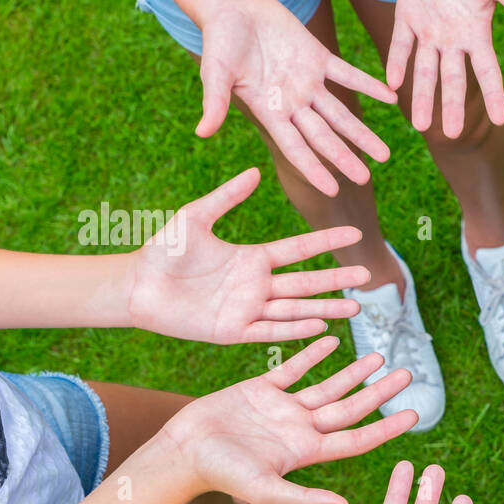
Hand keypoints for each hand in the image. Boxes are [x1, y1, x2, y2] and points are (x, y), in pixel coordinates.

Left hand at [127, 168, 368, 343]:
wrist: (135, 286)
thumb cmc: (162, 251)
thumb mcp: (195, 218)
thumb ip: (226, 198)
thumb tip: (255, 171)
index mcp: (252, 258)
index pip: (299, 250)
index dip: (326, 241)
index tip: (354, 233)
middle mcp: (257, 286)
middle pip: (307, 282)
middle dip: (337, 279)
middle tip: (368, 275)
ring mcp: (248, 310)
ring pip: (296, 309)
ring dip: (326, 308)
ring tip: (356, 306)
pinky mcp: (234, 332)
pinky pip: (271, 331)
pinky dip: (295, 329)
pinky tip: (320, 325)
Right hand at [159, 335, 415, 503]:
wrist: (182, 451)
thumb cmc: (220, 474)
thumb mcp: (263, 488)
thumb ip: (302, 497)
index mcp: (307, 452)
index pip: (357, 439)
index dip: (387, 428)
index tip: (416, 415)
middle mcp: (300, 429)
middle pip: (350, 408)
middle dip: (379, 392)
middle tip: (408, 373)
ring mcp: (282, 409)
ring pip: (327, 386)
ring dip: (353, 373)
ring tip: (378, 356)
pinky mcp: (260, 390)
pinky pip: (293, 368)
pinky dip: (312, 354)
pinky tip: (331, 340)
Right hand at [196, 0, 396, 195]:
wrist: (233, 6)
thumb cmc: (219, 40)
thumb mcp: (215, 71)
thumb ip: (214, 102)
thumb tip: (202, 133)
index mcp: (269, 111)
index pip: (295, 147)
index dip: (313, 168)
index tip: (333, 190)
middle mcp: (292, 103)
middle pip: (324, 136)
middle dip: (344, 157)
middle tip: (366, 178)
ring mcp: (308, 82)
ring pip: (340, 113)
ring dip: (362, 132)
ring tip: (385, 154)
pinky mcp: (318, 58)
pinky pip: (348, 75)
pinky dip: (369, 85)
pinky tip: (391, 100)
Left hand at [388, 0, 503, 135]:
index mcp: (477, 35)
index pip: (488, 72)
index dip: (494, 96)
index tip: (501, 120)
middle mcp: (453, 40)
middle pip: (453, 80)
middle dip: (451, 107)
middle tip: (451, 135)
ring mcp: (429, 31)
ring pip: (424, 70)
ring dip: (421, 96)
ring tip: (419, 126)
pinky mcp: (407, 17)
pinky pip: (401, 44)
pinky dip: (396, 62)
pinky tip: (391, 83)